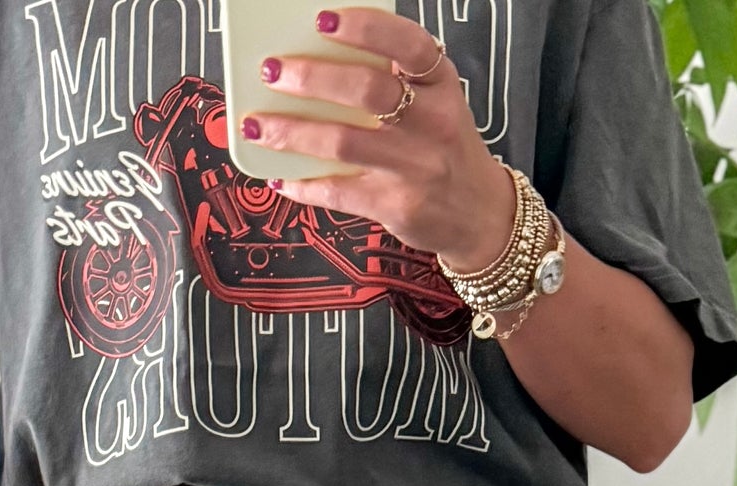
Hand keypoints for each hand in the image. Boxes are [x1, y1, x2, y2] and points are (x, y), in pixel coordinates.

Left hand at [242, 7, 515, 267]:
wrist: (478, 213)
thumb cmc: (444, 147)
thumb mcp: (436, 100)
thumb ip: (395, 78)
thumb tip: (320, 58)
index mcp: (440, 82)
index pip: (408, 45)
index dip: (365, 29)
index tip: (323, 21)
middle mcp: (431, 121)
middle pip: (367, 91)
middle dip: (312, 78)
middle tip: (273, 71)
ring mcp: (414, 166)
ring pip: (343, 141)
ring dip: (292, 132)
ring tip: (258, 124)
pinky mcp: (396, 205)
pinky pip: (339, 190)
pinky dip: (304, 184)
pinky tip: (280, 176)